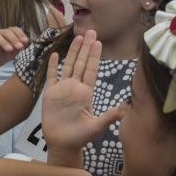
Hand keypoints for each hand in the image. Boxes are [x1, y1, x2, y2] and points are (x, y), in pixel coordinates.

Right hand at [0, 27, 29, 75]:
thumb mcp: (11, 54)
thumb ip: (17, 49)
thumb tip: (25, 44)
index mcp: (4, 35)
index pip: (13, 29)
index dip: (20, 34)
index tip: (26, 41)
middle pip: (5, 32)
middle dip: (13, 39)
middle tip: (19, 46)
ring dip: (3, 42)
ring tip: (10, 50)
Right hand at [41, 31, 120, 151]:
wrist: (62, 144)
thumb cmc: (80, 137)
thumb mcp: (96, 127)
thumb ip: (109, 117)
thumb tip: (125, 109)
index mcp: (86, 92)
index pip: (91, 70)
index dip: (94, 56)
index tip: (97, 42)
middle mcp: (75, 87)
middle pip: (80, 63)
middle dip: (85, 47)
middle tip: (90, 31)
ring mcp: (62, 89)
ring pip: (67, 66)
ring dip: (72, 52)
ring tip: (76, 37)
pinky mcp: (50, 94)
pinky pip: (51, 77)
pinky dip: (52, 66)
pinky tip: (54, 55)